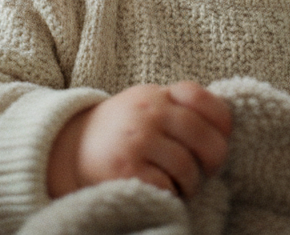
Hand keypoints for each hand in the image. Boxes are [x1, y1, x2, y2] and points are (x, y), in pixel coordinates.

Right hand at [47, 81, 231, 198]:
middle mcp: (147, 112)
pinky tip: (158, 191)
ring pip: (188, 167)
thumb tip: (224, 129)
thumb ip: (177, 109)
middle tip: (204, 172)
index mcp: (155, 95)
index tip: (219, 138)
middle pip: (206, 138)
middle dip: (212, 162)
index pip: (202, 98)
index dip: (221, 123)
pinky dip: (168, 195)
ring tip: (177, 185)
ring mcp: (136, 140)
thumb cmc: (118, 134)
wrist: (65, 151)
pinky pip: (167, 187)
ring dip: (189, 184)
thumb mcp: (144, 107)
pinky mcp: (126, 170)